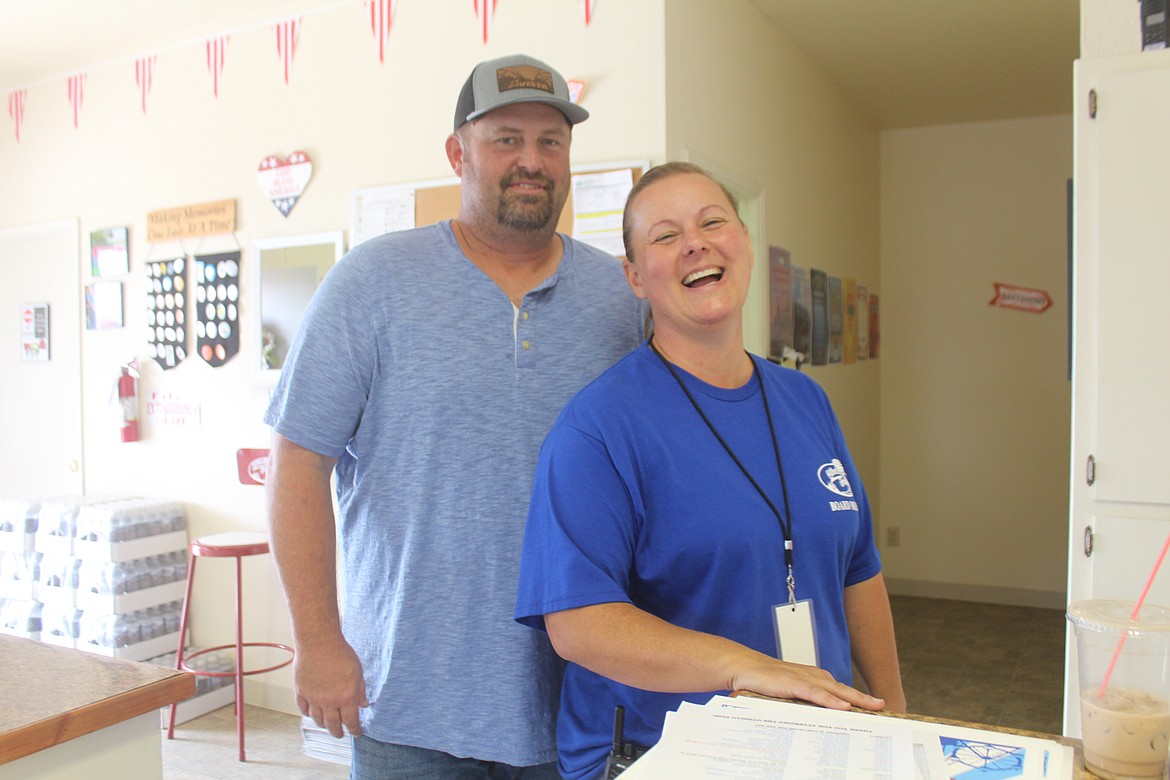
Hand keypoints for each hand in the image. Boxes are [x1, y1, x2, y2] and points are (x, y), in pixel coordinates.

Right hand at [293, 635, 368, 737]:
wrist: (319, 642)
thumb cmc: (341, 654)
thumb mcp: (358, 672)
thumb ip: (361, 690)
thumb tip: (364, 704)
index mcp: (346, 697)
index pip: (351, 721)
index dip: (354, 730)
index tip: (356, 733)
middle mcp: (329, 701)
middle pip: (333, 725)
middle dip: (338, 732)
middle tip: (340, 734)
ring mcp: (313, 698)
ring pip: (317, 719)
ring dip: (323, 725)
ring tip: (326, 725)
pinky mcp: (301, 691)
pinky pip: (303, 709)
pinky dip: (308, 714)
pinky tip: (311, 714)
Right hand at [732, 657, 886, 712]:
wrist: (745, 667)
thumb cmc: (766, 681)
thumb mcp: (789, 693)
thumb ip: (803, 702)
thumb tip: (816, 719)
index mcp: (814, 678)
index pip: (840, 690)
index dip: (858, 699)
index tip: (873, 709)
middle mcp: (813, 676)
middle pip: (844, 689)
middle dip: (864, 698)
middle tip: (882, 706)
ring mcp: (804, 678)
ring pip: (835, 690)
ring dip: (854, 698)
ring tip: (872, 707)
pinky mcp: (793, 683)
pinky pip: (816, 693)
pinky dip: (831, 700)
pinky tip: (843, 706)